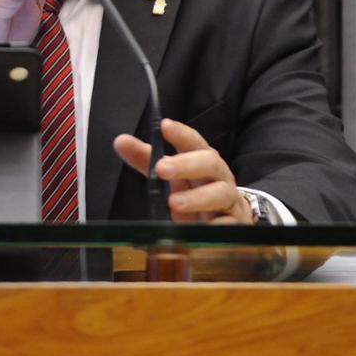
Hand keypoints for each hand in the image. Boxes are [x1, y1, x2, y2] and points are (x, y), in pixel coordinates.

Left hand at [114, 118, 252, 223]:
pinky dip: (216, 227)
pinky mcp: (235, 226)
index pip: (194, 142)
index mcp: (203, 160)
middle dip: (186, 164)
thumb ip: (146, 160)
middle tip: (162, 168)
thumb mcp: (171, 176)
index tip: (164, 126)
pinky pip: (229, 226)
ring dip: (198, 197)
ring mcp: (229, 201)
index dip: (181, 133)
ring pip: (221, 193)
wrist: (230, 220)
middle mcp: (219, 176)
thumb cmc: (195, 192)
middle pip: (210, 163)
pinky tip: (201, 229)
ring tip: (174, 202)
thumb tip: (120, 141)